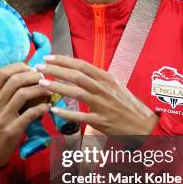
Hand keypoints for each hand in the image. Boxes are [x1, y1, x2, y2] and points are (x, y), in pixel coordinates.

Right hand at [0, 63, 52, 170]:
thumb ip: (0, 93)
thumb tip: (23, 77)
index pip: (2, 73)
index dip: (19, 67)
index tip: (30, 68)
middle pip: (15, 80)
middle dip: (33, 76)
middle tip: (43, 78)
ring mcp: (1, 117)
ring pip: (24, 94)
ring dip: (40, 90)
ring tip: (48, 91)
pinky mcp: (11, 130)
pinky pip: (31, 113)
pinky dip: (42, 107)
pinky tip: (47, 107)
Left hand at [35, 55, 157, 135]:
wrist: (143, 125)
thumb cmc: (127, 106)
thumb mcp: (114, 87)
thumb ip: (97, 79)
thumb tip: (77, 71)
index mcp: (107, 78)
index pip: (82, 65)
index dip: (63, 60)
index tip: (48, 58)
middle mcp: (105, 89)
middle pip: (77, 76)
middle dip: (55, 70)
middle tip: (38, 68)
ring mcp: (104, 105)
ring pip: (77, 93)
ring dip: (58, 87)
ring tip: (42, 84)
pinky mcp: (102, 121)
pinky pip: (82, 116)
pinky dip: (67, 113)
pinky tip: (54, 110)